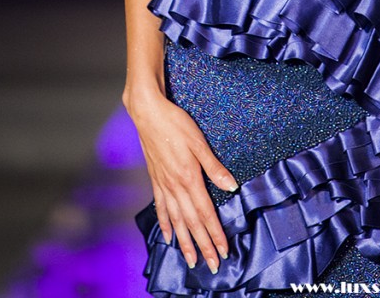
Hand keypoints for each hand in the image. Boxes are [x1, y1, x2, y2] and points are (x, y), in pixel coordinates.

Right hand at [127, 90, 238, 270]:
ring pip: (176, 220)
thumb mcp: (199, 142)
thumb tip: (232, 186)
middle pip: (192, 223)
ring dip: (185, 242)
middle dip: (203, 246)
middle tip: (212, 266)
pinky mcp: (155, 179)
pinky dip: (165, 223)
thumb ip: (214, 167)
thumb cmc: (176, 123)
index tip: (223, 251)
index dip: (215, 234)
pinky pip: (160, 207)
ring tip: (191, 260)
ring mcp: (163, 184)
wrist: (148, 113)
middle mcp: (175, 186)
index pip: (206, 213)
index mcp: (189, 178)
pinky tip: (168, 236)